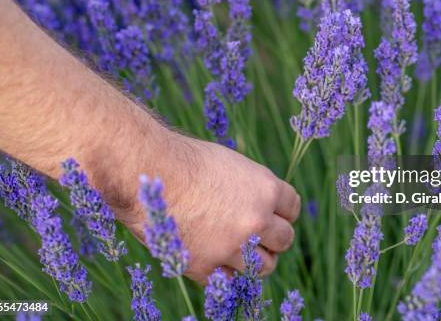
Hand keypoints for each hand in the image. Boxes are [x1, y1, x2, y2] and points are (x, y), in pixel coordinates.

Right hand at [119, 131, 300, 283]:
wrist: (147, 170)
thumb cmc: (185, 160)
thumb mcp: (230, 164)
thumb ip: (251, 188)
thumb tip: (262, 206)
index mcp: (266, 189)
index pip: (293, 209)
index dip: (282, 212)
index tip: (272, 214)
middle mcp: (256, 220)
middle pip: (285, 240)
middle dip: (273, 238)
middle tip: (257, 235)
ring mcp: (232, 246)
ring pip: (264, 266)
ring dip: (254, 259)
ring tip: (238, 250)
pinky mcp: (206, 266)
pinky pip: (228, 280)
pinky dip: (223, 272)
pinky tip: (212, 257)